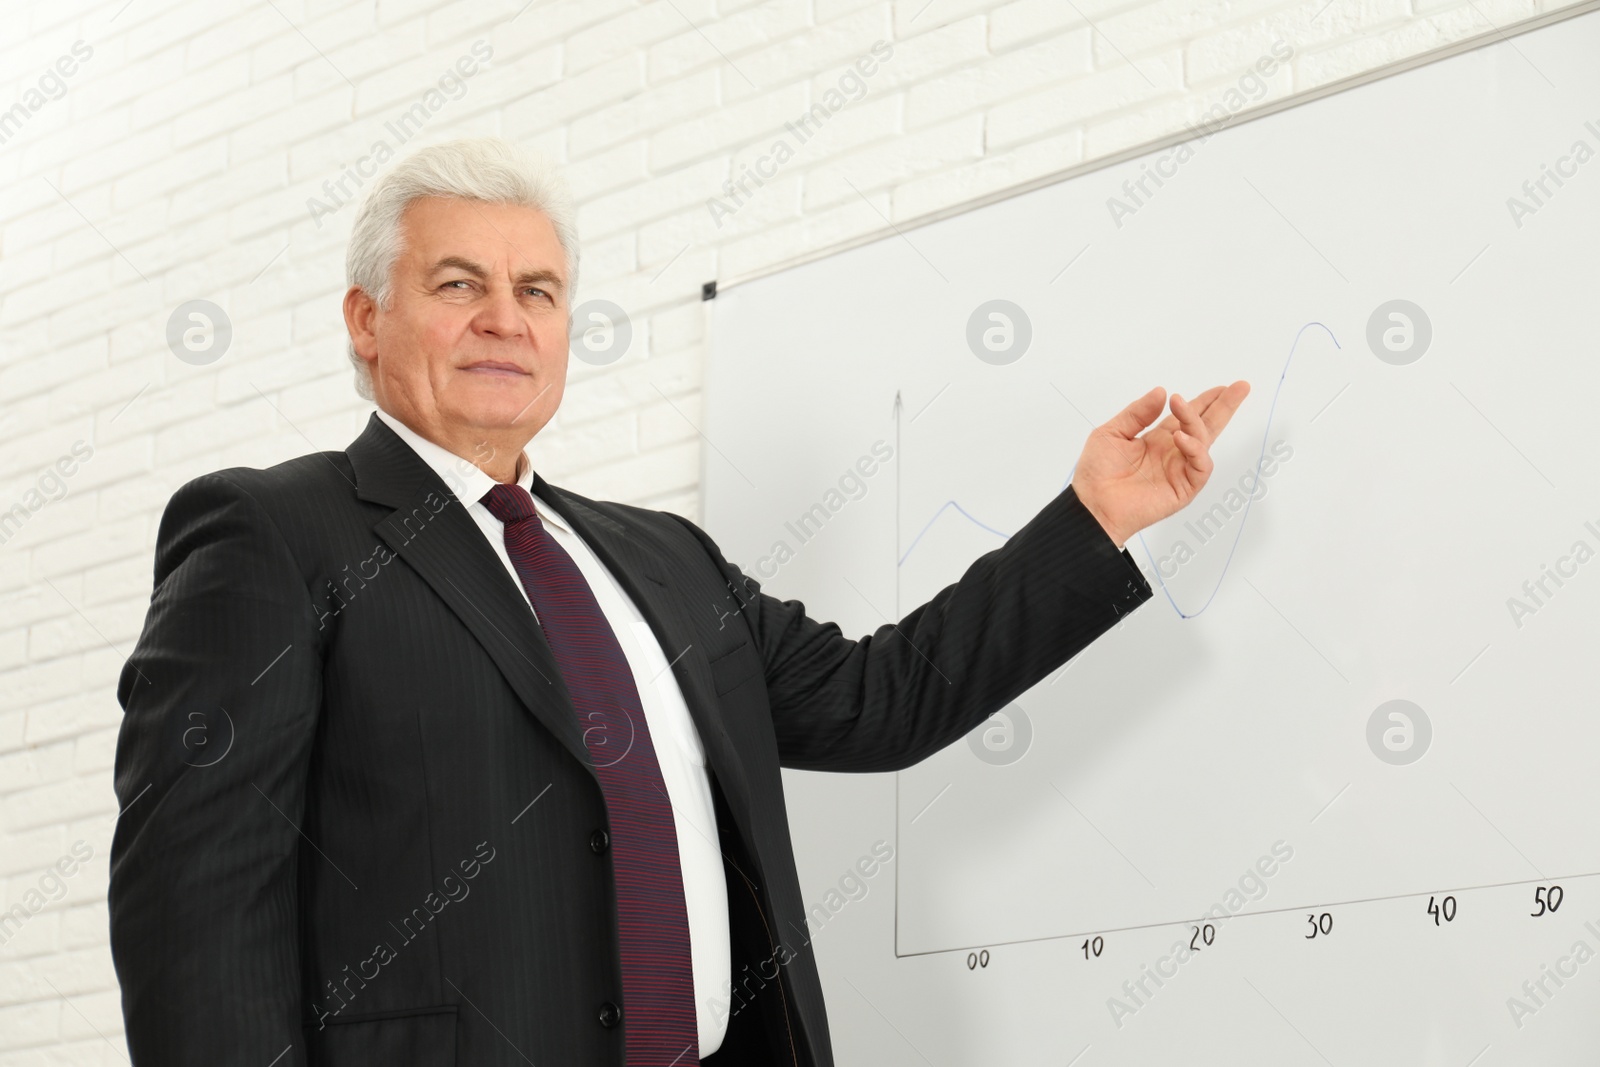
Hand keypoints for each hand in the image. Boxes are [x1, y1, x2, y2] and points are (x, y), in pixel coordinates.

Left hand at [1071, 381, 1251, 549]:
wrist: (1093, 504)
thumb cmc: (1097, 472)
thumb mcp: (1112, 433)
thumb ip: (1137, 413)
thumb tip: (1161, 392)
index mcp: (1158, 439)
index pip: (1187, 417)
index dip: (1204, 401)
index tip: (1221, 386)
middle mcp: (1173, 453)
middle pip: (1206, 426)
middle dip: (1224, 407)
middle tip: (1240, 387)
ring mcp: (1180, 471)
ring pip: (1203, 442)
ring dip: (1196, 421)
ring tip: (1180, 405)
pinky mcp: (1183, 488)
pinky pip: (1200, 467)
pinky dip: (1195, 450)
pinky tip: (1180, 438)